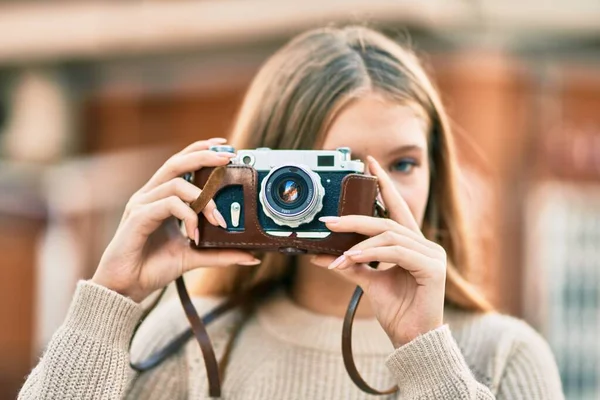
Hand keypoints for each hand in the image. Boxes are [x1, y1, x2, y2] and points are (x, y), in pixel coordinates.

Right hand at [92, 138, 260, 302]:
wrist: (126, 289)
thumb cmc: (153, 268)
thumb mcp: (194, 257)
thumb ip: (220, 254)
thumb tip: (251, 257)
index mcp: (161, 199)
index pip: (180, 164)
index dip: (200, 150)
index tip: (225, 146)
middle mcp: (150, 197)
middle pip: (177, 163)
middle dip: (204, 156)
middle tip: (229, 158)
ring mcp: (141, 205)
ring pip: (176, 184)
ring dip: (204, 199)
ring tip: (218, 220)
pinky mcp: (137, 218)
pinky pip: (169, 205)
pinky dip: (188, 216)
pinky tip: (196, 234)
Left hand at [313, 156, 445, 347]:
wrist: (412, 339)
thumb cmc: (397, 311)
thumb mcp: (369, 282)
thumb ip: (351, 265)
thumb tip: (321, 255)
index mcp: (411, 245)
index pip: (396, 209)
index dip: (384, 185)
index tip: (369, 162)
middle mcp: (424, 245)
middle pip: (388, 221)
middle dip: (357, 217)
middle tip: (329, 221)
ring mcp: (431, 255)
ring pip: (390, 235)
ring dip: (359, 243)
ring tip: (337, 253)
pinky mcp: (432, 268)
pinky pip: (396, 252)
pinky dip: (371, 254)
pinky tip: (351, 260)